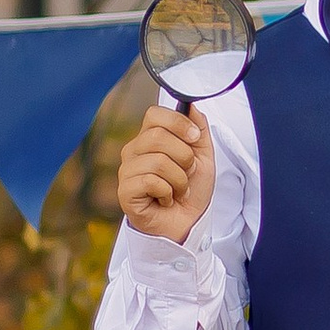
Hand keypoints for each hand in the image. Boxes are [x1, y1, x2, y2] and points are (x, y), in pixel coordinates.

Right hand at [116, 105, 215, 243]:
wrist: (188, 224)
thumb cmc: (191, 191)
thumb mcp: (203, 156)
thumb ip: (198, 129)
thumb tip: (191, 105)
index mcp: (150, 139)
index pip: (154, 114)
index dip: (178, 123)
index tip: (194, 139)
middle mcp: (134, 151)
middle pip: (158, 137)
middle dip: (185, 158)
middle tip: (188, 174)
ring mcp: (127, 171)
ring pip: (157, 161)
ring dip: (180, 180)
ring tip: (179, 190)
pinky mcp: (125, 191)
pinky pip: (150, 181)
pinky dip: (168, 192)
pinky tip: (167, 200)